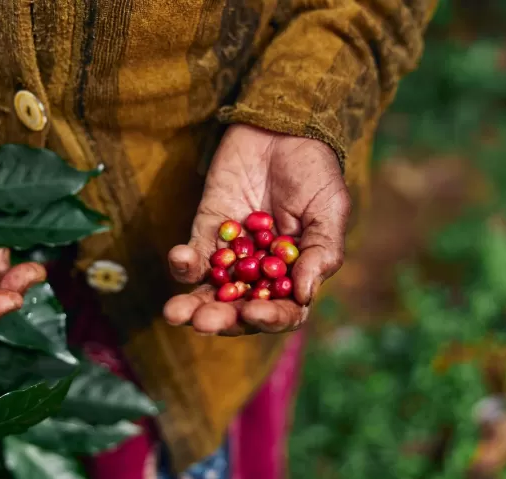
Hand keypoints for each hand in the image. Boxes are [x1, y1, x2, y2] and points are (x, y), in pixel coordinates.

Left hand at [163, 125, 349, 334]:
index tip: (254, 312)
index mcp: (294, 277)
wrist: (282, 129)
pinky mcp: (206, 234)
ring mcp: (232, 258)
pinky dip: (183, 264)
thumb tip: (304, 296)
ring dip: (192, 306)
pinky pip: (191, 259)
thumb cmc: (315, 172)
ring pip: (209, 293)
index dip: (269, 319)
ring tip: (177, 313)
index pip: (282, 312)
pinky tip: (181, 258)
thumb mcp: (329, 211)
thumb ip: (320, 253)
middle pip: (238, 310)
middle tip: (203, 322)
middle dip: (220, 320)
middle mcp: (261, 275)